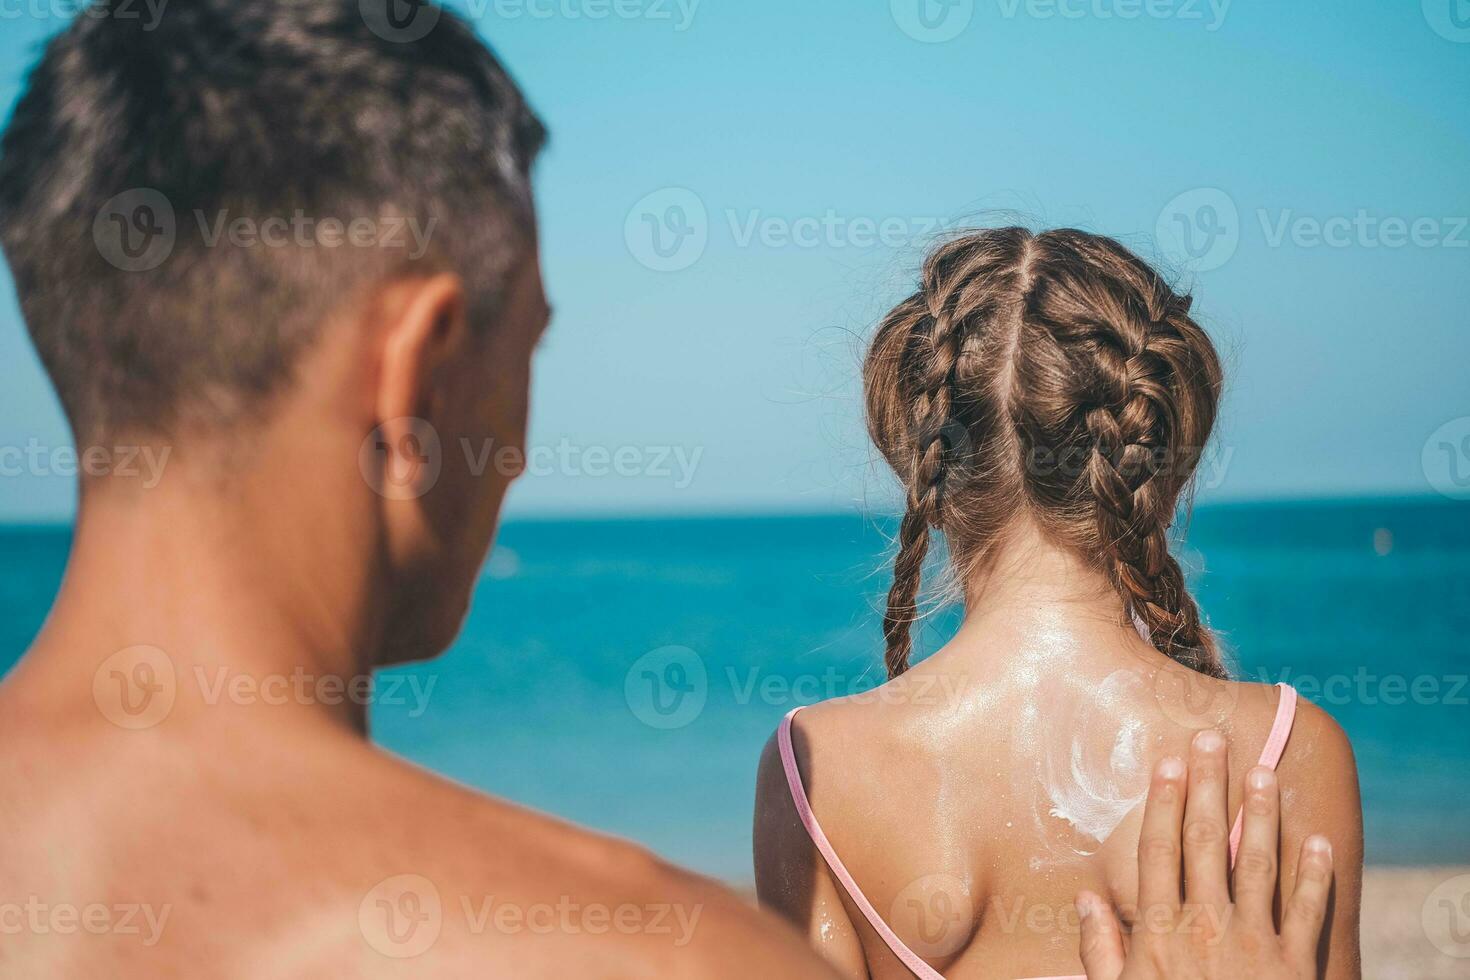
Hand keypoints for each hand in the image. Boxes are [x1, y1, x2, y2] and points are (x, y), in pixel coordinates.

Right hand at [1076, 730, 1333, 979]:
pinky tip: (1318, 839)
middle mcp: (1206, 925)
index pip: (1159, 851)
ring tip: (1263, 772)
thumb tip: (1086, 901)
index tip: (1167, 762)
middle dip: (1207, 787)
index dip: (1162, 802)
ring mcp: (1254, 942)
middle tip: (1210, 739)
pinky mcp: (1295, 964)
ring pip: (1257, 863)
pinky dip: (1317, 874)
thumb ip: (1101, 953)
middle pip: (1205, 842)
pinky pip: (1309, 911)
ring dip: (1260, 814)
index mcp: (1159, 931)